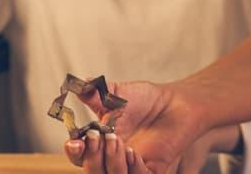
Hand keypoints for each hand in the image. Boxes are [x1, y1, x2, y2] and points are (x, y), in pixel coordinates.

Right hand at [61, 80, 223, 172]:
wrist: (176, 103)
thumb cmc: (146, 99)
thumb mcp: (117, 93)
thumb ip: (96, 92)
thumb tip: (80, 85)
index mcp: (99, 142)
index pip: (79, 155)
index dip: (74, 151)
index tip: (76, 141)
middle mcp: (112, 158)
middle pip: (92, 172)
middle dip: (92, 158)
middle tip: (98, 138)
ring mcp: (132, 166)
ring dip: (113, 162)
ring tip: (117, 140)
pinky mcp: (152, 170)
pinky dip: (134, 168)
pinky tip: (134, 152)